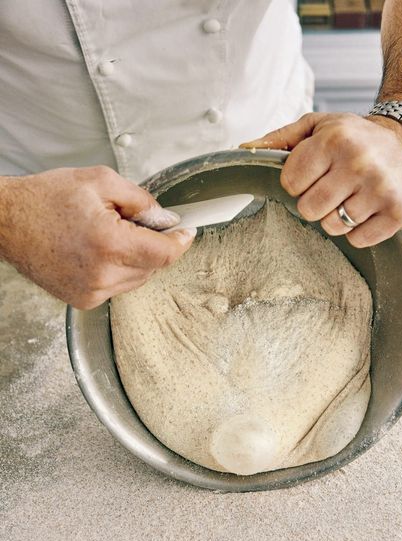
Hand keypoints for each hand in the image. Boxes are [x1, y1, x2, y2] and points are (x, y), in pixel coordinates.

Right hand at [0, 166, 195, 308]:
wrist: (8, 221)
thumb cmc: (45, 200)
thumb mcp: (100, 181)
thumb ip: (142, 200)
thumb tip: (166, 219)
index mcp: (109, 243)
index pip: (165, 254)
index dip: (181, 242)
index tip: (186, 232)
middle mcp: (102, 274)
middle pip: (153, 267)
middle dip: (152, 244)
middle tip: (132, 222)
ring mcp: (92, 292)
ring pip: (138, 279)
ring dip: (135, 258)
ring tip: (108, 235)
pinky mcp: (83, 300)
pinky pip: (118, 286)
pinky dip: (117, 270)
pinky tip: (97, 252)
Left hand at [241, 112, 401, 246]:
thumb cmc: (355, 137)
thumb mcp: (318, 127)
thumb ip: (280, 139)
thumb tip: (244, 148)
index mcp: (335, 140)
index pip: (290, 183)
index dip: (297, 182)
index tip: (313, 174)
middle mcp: (360, 163)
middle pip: (308, 209)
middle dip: (314, 202)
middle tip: (332, 188)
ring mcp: (381, 189)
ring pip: (333, 227)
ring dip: (336, 217)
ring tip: (351, 197)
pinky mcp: (399, 213)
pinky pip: (359, 240)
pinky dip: (358, 231)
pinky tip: (366, 210)